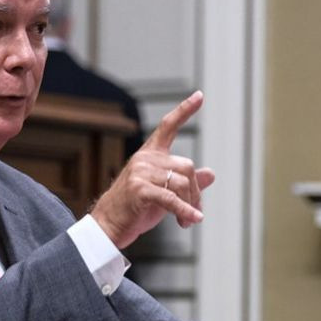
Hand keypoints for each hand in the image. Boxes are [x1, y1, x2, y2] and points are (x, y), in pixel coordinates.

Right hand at [91, 91, 215, 248]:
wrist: (109, 225)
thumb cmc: (136, 208)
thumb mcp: (165, 192)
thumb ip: (186, 181)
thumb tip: (211, 173)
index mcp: (150, 154)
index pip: (168, 126)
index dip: (185, 110)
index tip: (200, 95)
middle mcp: (145, 159)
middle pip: (186, 167)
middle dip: (195, 192)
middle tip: (195, 211)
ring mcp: (141, 173)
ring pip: (182, 183)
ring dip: (190, 205)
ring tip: (187, 221)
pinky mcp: (140, 190)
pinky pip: (171, 199)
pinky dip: (185, 211)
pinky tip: (193, 219)